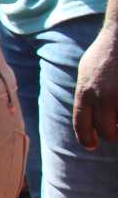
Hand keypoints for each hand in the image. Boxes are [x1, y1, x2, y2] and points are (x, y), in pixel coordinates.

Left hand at [73, 23, 117, 149]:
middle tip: (114, 132)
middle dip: (111, 135)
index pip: (82, 124)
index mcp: (85, 91)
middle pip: (106, 131)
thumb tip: (86, 115)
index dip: (87, 138)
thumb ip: (85, 92)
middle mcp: (102, 97)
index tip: (92, 145)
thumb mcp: (86, 71)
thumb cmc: (106, 53)